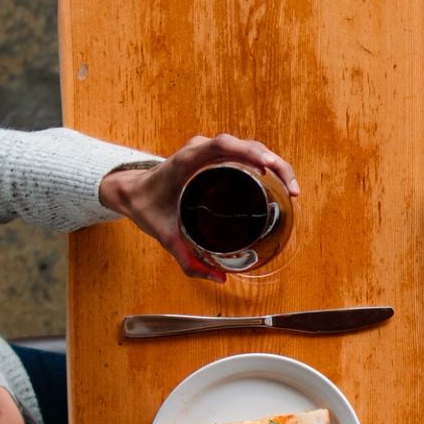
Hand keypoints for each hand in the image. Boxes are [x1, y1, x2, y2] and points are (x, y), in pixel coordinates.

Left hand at [99, 134, 300, 281]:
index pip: (222, 145)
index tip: (268, 168)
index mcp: (187, 160)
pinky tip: (279, 182)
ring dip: (275, 163)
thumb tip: (219, 278)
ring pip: (250, 147)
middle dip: (274, 163)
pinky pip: (246, 153)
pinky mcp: (217, 157)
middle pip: (246, 145)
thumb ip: (188, 261)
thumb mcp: (165, 236)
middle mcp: (201, 150)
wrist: (131, 191)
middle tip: (291, 189)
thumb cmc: (147, 207)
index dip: (249, 152)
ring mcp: (210, 151)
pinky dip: (265, 164)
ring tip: (291, 187)